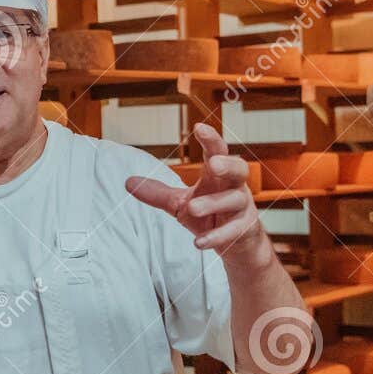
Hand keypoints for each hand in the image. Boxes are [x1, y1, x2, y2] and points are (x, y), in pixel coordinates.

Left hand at [124, 123, 264, 262]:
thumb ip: (158, 193)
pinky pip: (232, 232)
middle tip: (213, 164)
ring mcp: (242, 209)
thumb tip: (127, 182)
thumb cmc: (210, 216)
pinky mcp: (244, 231)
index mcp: (218, 177)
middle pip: (239, 169)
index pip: (217, 152)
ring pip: (234, 200)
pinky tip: (198, 242)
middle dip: (228, 165)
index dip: (211, 139)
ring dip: (213, 204)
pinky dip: (216, 236)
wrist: (237, 246)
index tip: (198, 127)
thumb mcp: (180, 203)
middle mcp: (234, 188)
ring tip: (192, 208)